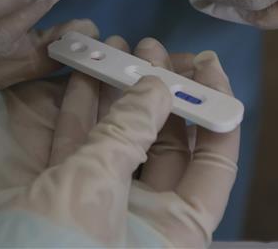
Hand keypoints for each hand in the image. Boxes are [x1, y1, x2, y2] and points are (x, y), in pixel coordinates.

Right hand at [0, 40, 238, 247]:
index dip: (217, 111)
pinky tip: (83, 72)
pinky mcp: (69, 192)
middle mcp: (150, 216)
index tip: (206, 64)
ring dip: (120, 94)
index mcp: (176, 228)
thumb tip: (159, 87)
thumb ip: (129, 130)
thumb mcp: (100, 184)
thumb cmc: (60, 242)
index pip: (215, 163)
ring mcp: (108, 203)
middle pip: (169, 144)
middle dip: (162, 93)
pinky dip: (83, 110)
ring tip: (118, 49)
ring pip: (123, 139)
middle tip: (150, 48)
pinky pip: (84, 146)